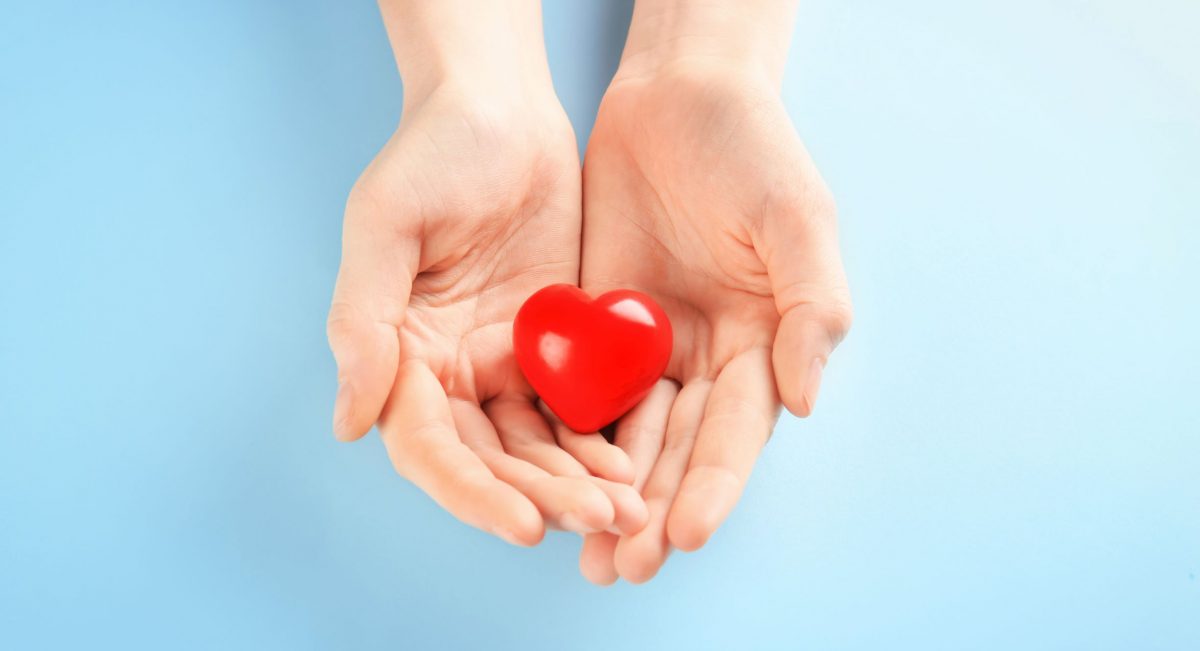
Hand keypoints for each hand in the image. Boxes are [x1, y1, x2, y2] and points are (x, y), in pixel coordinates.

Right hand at [328, 1, 646, 545]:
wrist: (504, 109)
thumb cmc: (433, 152)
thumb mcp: (384, 224)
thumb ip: (362, 322)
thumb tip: (350, 424)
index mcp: (401, 355)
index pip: (428, 447)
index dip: (471, 492)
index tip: (521, 524)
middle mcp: (450, 373)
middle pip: (491, 461)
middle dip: (542, 498)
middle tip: (602, 521)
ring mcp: (506, 364)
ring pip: (539, 446)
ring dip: (578, 483)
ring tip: (628, 509)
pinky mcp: (556, 347)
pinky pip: (579, 408)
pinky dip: (603, 439)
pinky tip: (636, 462)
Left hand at [576, 0, 851, 582]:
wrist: (677, 97)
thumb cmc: (752, 151)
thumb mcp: (798, 220)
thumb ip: (811, 309)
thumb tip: (803, 403)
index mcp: (761, 346)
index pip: (736, 432)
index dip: (713, 485)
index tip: (683, 533)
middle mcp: (705, 359)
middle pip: (677, 452)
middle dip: (651, 511)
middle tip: (622, 566)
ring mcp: (647, 348)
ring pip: (625, 436)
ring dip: (604, 495)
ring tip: (584, 553)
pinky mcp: (595, 328)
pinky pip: (577, 390)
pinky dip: (563, 438)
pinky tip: (541, 479)